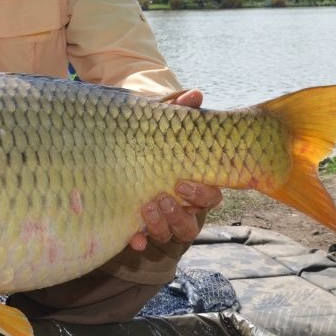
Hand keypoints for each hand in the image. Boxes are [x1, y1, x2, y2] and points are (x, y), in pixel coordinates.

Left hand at [128, 88, 221, 250]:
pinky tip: (132, 238)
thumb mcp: (162, 128)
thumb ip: (178, 113)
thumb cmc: (152, 145)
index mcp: (194, 185)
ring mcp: (164, 221)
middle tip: (162, 197)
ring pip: (172, 234)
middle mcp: (183, 208)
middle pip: (193, 222)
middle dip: (180, 213)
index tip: (182, 182)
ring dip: (161, 225)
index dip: (201, 193)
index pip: (212, 196)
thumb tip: (195, 93)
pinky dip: (139, 241)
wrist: (123, 158)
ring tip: (145, 207)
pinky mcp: (142, 229)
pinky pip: (145, 242)